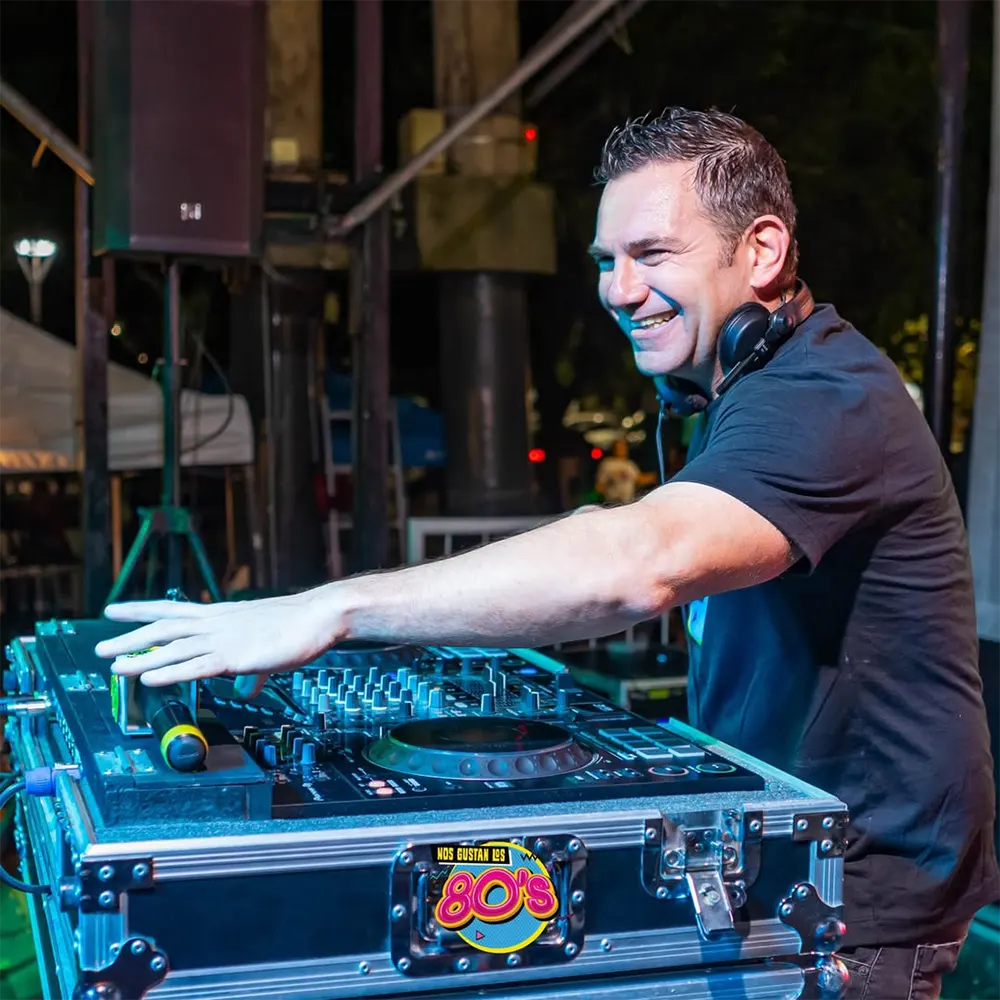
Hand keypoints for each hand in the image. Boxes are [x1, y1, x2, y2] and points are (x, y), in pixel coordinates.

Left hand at [93, 592, 338, 691]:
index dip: (140, 610)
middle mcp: (215, 623)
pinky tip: (149, 681)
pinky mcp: (234, 657)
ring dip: (141, 659)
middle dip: (129, 638)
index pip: (172, 609)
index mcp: (221, 615)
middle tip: (100, 648)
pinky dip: (169, 674)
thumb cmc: (297, 625)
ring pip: (173, 649)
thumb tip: (245, 689)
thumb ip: (249, 668)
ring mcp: (223, 639)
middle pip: (163, 628)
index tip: (113, 610)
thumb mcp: (266, 643)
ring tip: (114, 667)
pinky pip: (195, 667)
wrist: (318, 617)